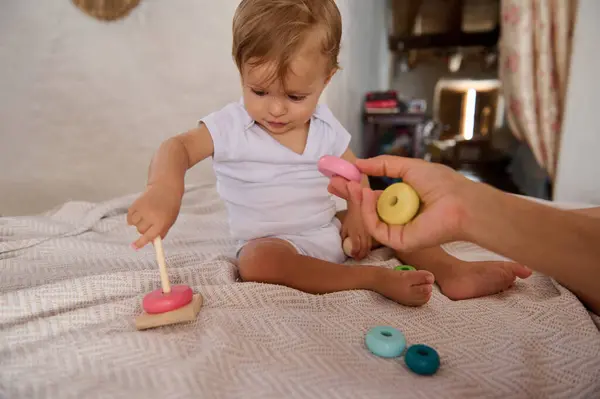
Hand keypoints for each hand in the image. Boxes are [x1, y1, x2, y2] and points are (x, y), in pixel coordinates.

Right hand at [127, 184, 181, 248]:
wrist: (165, 188)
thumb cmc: (170, 206)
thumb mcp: (170, 220)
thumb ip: (161, 232)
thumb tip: (151, 243)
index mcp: (162, 222)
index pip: (149, 236)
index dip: (141, 243)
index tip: (135, 247)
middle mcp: (151, 216)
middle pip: (140, 230)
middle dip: (144, 230)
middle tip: (149, 223)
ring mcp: (143, 209)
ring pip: (134, 224)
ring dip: (138, 222)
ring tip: (146, 215)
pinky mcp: (136, 204)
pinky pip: (129, 216)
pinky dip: (132, 217)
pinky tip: (139, 212)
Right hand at [328, 155, 479, 251]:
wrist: (460, 202)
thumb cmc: (441, 184)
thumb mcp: (408, 167)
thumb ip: (383, 165)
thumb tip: (359, 163)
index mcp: (400, 202)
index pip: (372, 197)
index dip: (355, 187)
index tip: (340, 176)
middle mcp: (397, 217)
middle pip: (365, 209)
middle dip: (348, 196)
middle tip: (332, 183)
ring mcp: (397, 230)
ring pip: (368, 218)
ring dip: (358, 201)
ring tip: (352, 185)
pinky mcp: (398, 241)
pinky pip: (376, 228)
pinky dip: (368, 212)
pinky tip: (366, 195)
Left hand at [341, 206, 371, 259]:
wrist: (360, 207)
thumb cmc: (351, 216)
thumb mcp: (344, 226)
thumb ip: (343, 235)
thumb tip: (342, 244)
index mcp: (354, 232)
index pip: (355, 245)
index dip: (354, 252)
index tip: (352, 255)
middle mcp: (362, 233)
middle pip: (364, 248)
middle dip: (361, 255)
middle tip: (358, 259)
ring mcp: (369, 233)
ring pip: (369, 246)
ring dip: (366, 253)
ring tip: (362, 256)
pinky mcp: (373, 231)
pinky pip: (372, 241)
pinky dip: (370, 247)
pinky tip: (368, 250)